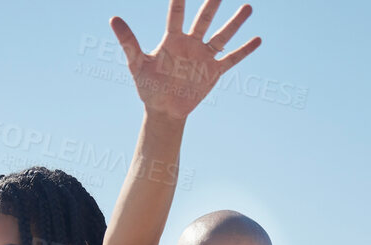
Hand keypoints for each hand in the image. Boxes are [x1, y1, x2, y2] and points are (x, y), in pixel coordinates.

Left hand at [111, 0, 260, 120]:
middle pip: (203, 20)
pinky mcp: (213, 72)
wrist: (163, 109)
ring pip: (221, 36)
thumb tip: (113, 18)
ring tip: (247, 7)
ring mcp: (203, 56)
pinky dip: (244, 51)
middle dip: (211, 5)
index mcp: (172, 39)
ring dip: (234, 23)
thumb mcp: (137, 64)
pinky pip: (231, 59)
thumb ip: (128, 41)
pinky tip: (257, 39)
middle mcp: (190, 43)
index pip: (176, 15)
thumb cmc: (148, 85)